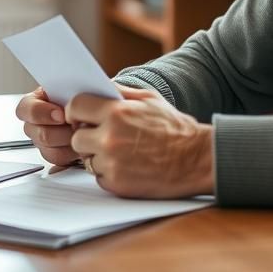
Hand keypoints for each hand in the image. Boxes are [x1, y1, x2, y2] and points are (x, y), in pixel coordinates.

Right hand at [15, 87, 79, 165]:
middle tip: (76, 126)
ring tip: (82, 134)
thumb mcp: (75, 86)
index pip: (25, 109)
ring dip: (68, 142)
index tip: (60, 114)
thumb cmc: (84, 96)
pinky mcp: (56, 155)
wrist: (94, 112)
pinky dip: (72, 153)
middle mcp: (36, 124)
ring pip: (49, 150)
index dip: (41, 113)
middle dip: (61, 131)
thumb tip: (70, 96)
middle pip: (38, 134)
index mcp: (35, 102)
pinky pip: (59, 161)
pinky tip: (82, 143)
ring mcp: (44, 142)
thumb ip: (67, 90)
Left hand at [66, 86, 213, 198]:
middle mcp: (110, 138)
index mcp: (116, 112)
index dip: (75, 112)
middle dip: (86, 137)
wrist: (197, 159)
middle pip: (76, 137)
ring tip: (120, 152)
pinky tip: (127, 166)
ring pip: (86, 159)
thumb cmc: (175, 128)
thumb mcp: (149, 98)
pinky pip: (99, 177)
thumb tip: (97, 88)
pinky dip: (109, 173)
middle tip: (102, 137)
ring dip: (98, 156)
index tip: (79, 116)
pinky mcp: (117, 184)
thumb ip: (119, 92)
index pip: (75, 107)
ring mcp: (112, 163)